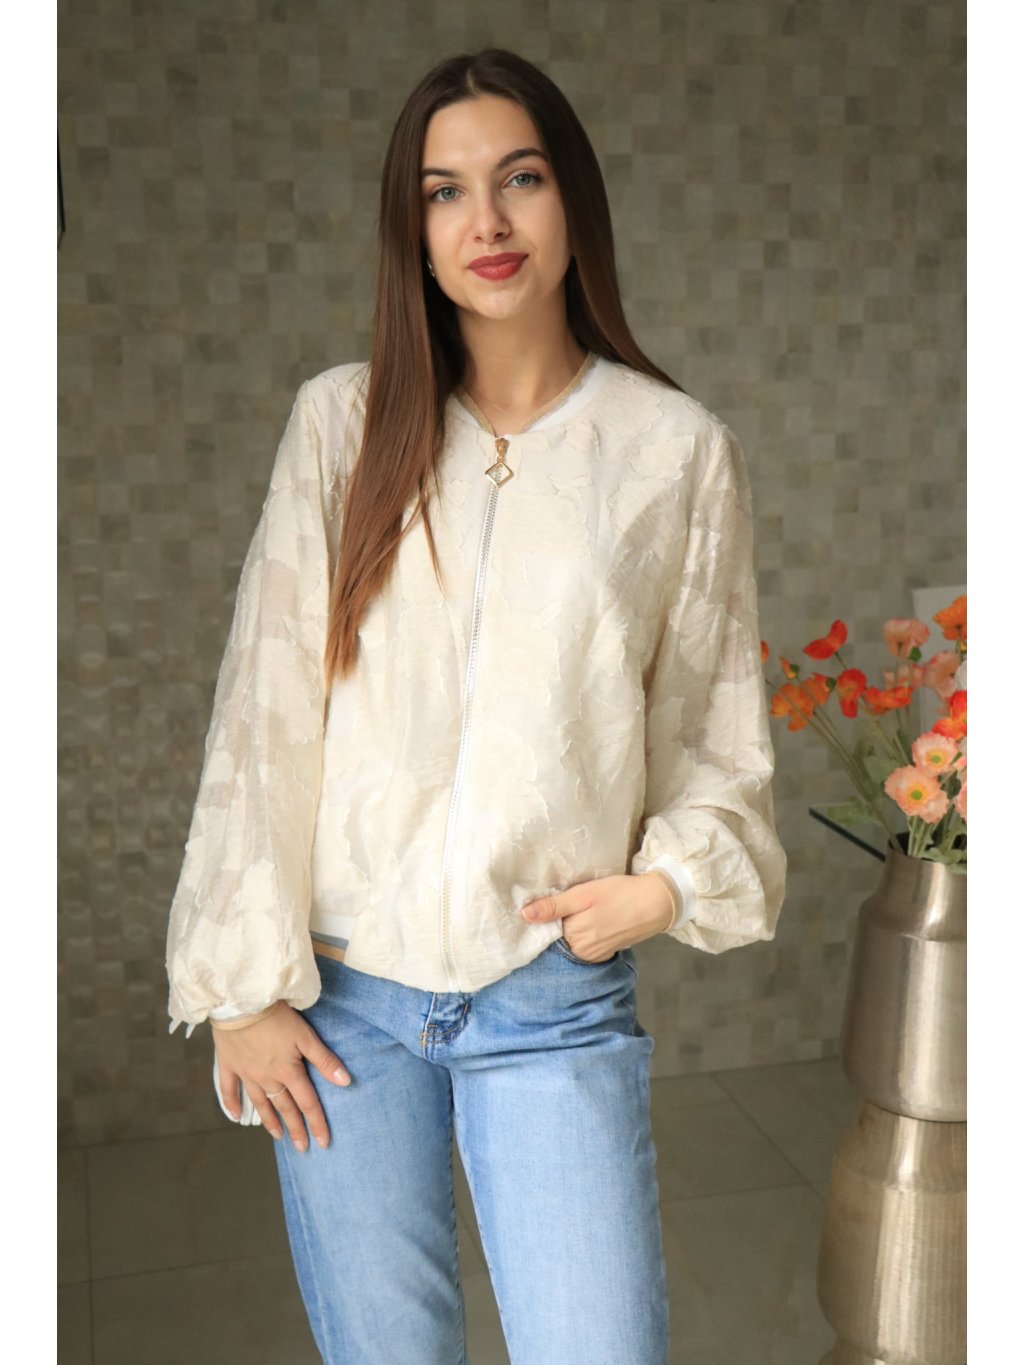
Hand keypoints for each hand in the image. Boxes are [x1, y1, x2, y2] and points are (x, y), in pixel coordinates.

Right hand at [213, 1002, 350, 1151]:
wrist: (240, 1003)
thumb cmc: (276, 1017)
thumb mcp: (305, 1036)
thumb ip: (324, 1060)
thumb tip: (346, 1082)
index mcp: (288, 1071)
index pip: (307, 1103)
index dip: (317, 1123)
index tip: (323, 1143)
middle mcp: (267, 1078)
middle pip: (284, 1107)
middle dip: (295, 1128)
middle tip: (302, 1147)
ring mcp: (245, 1073)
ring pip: (259, 1102)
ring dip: (269, 1120)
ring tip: (278, 1136)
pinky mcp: (228, 1065)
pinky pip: (229, 1089)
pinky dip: (232, 1104)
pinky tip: (237, 1117)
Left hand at [520, 873, 674, 961]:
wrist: (656, 903)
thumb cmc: (619, 893)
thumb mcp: (584, 894)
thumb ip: (554, 906)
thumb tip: (524, 915)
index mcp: (573, 937)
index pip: (545, 930)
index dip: (544, 917)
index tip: (546, 903)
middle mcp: (582, 952)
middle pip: (558, 937)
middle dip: (557, 922)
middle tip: (568, 903)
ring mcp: (594, 954)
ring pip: (571, 940)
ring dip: (571, 928)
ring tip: (580, 910)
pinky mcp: (605, 952)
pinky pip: (585, 944)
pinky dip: (583, 933)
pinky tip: (590, 919)